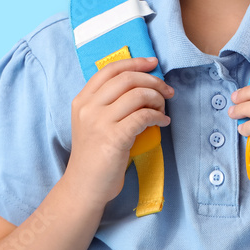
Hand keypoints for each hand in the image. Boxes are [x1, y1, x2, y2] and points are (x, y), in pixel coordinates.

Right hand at [64, 56, 172, 208]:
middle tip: (167, 91)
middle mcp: (88, 107)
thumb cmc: (94, 156)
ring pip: (138, 95)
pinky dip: (158, 116)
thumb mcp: (92, 123)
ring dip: (157, 99)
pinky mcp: (114, 138)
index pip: (110, 70)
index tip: (152, 63)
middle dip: (153, 81)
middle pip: (127, 79)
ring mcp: (100, 122)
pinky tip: (162, 123)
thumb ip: (107, 103)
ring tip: (162, 110)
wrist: (85, 187)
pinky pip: (144, 116)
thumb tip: (141, 84)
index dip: (134, 62)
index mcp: (82, 100)